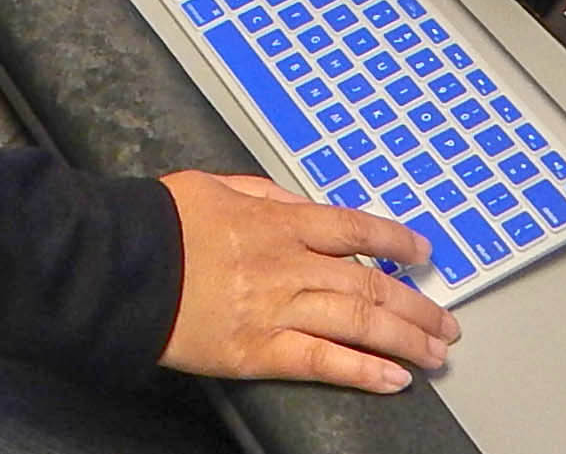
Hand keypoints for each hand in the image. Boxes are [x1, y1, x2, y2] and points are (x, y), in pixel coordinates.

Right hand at [158, 170, 457, 391]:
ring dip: (404, 340)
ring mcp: (276, 309)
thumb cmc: (160, 223)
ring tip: (433, 353)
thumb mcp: (217, 186)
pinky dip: (362, 371)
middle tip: (444, 322)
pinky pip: (321, 361)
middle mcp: (287, 265)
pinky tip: (392, 379)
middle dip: (415, 306)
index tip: (421, 254)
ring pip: (357, 323)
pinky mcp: (257, 350)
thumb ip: (266, 195)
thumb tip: (304, 205)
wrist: (121, 264)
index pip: (355, 230)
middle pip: (368, 285)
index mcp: (279, 223)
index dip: (395, 242)